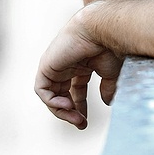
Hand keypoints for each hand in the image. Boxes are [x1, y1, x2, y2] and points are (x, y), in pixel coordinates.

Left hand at [34, 10, 122, 128]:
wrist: (102, 30)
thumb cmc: (109, 46)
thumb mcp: (111, 73)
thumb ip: (108, 88)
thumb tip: (108, 103)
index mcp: (81, 64)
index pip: (75, 89)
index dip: (79, 107)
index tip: (86, 121)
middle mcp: (66, 65)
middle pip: (62, 94)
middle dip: (70, 112)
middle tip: (82, 124)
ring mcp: (55, 65)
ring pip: (51, 95)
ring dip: (62, 111)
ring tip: (76, 118)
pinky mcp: (47, 65)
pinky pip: (42, 90)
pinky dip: (52, 102)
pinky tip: (68, 105)